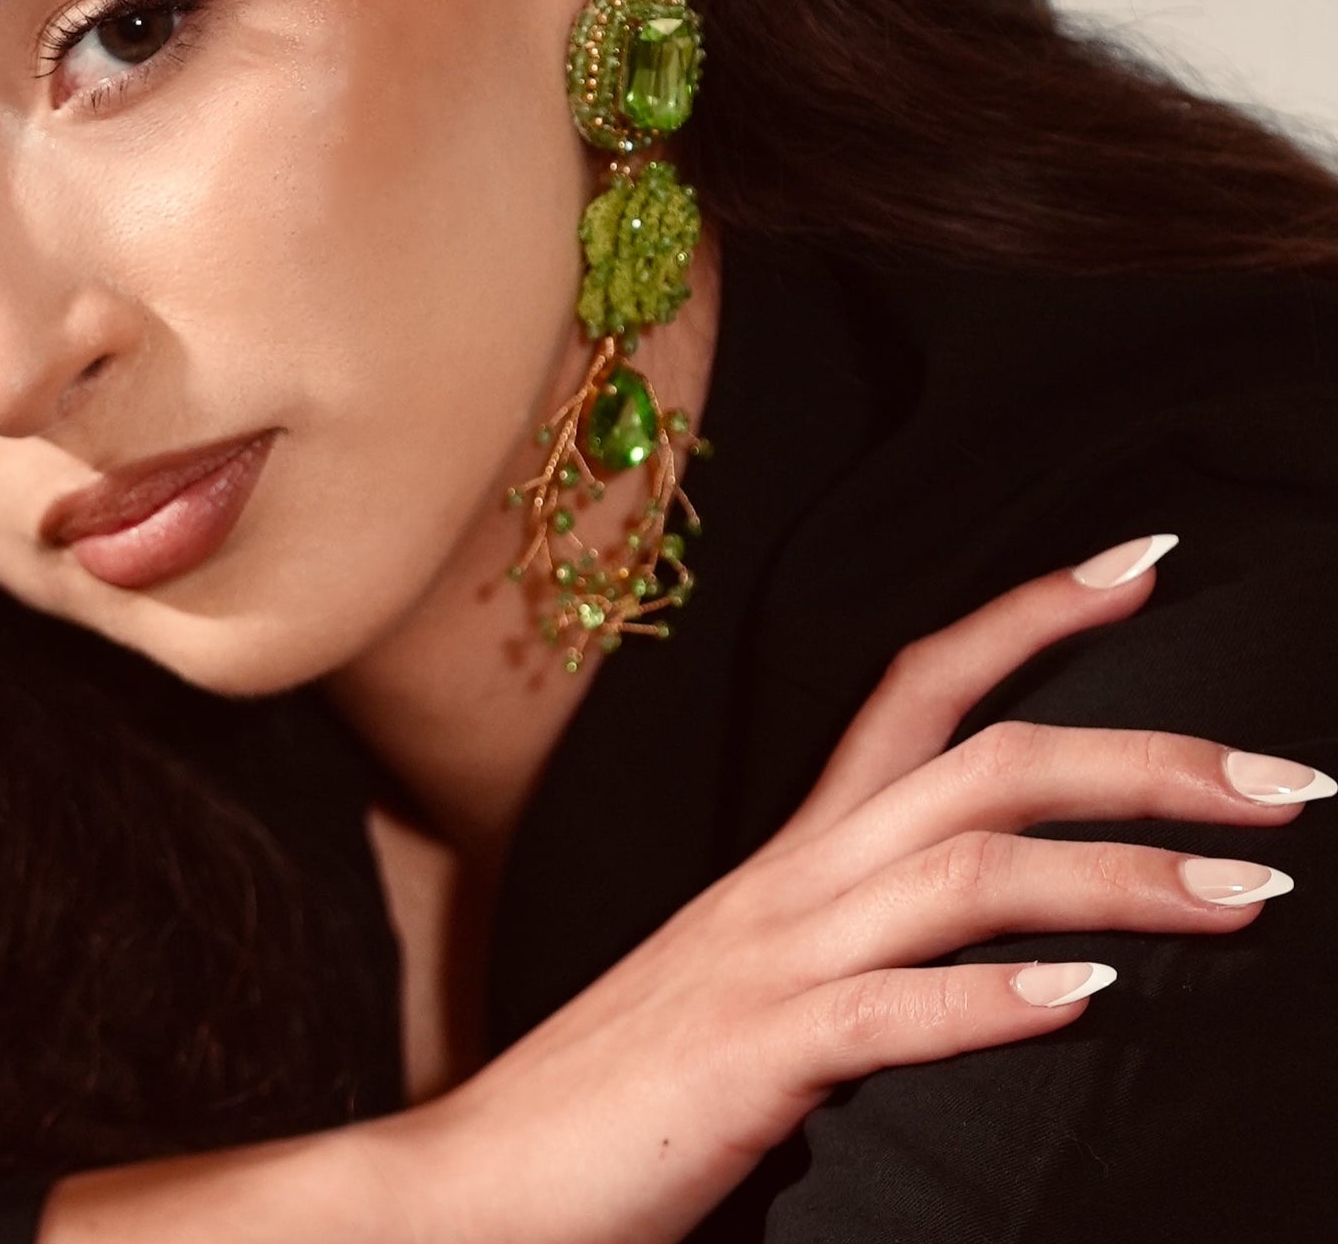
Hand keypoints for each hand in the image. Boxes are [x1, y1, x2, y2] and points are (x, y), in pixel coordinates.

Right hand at [396, 535, 1324, 1243]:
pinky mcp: (755, 1059)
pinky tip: (1092, 1007)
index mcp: (798, 859)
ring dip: (1120, 874)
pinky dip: (993, 1002)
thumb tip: (1012, 954)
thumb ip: (872, 951)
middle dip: (1143, 754)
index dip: (1029, 616)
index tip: (1143, 567)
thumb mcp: (770, 989)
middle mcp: (792, 883)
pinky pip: (888, 1014)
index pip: (918, 690)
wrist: (488, 1180)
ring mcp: (773, 964)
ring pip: (964, 872)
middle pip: (979, 763)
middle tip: (1293, 778)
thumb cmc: (640, 1089)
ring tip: (1252, 892)